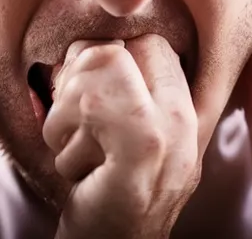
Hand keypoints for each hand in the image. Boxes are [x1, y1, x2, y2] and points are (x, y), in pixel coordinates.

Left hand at [46, 36, 200, 238]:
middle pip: (117, 49)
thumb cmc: (104, 209)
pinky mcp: (144, 151)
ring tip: (81, 160)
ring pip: (97, 74)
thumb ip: (119, 96)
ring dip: (64, 122)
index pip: (146, 42)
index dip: (102, 61)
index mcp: (185, 110)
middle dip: (73, 85)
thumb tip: (80, 47)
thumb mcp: (124, 147)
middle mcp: (186, 118)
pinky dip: (66, 143)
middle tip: (74, 131)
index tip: (84, 102)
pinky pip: (93, 105)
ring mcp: (171, 133)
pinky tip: (79, 175)